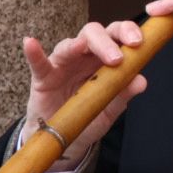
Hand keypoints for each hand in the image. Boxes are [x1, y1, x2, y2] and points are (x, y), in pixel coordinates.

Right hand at [20, 20, 148, 170]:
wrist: (64, 139)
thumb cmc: (89, 116)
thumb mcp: (110, 109)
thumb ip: (124, 94)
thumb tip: (141, 81)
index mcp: (105, 59)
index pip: (117, 36)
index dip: (128, 32)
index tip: (139, 43)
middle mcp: (84, 56)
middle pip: (94, 33)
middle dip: (107, 40)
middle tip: (117, 58)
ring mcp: (63, 64)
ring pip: (69, 44)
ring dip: (78, 44)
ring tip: (82, 46)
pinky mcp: (43, 77)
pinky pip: (38, 63)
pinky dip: (34, 53)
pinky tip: (30, 43)